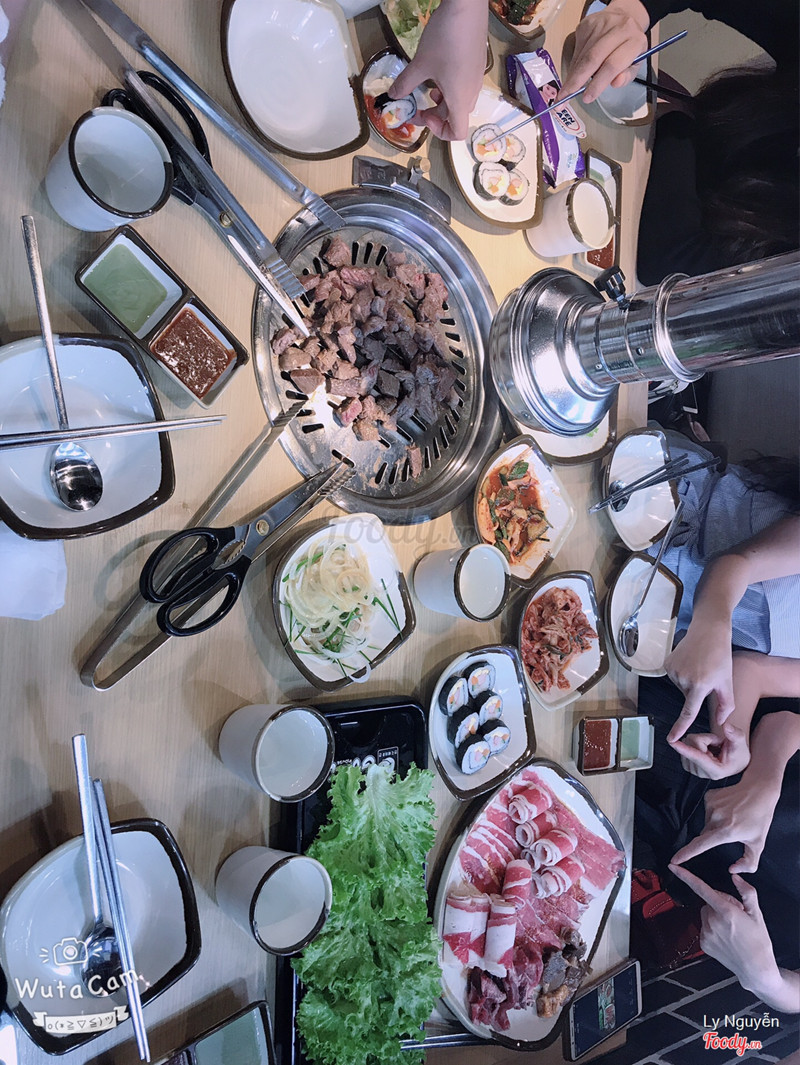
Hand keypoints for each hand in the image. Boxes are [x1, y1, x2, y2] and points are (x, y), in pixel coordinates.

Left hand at [389, 0, 487, 140]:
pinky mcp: (477, 64)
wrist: (467, 7)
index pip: (458, 133)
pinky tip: (439, 71)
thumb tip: (393, 96)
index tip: (424, 117)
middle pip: (456, 117)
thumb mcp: (420, 64)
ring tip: (429, 89)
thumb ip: (405, 84)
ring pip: (460, 102)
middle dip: (436, 116)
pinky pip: (465, 86)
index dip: (440, 132)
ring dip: (443, 102)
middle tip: (417, 107)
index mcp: (460, 99)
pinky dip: (451, 88)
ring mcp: (476, 78)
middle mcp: (471, 92)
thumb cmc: (444, 39)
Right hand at [559, 0, 648, 102]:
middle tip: (564, 98)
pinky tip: (573, 73)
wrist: (624, 18)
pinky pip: (576, 49)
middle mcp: (618, 29)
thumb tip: (615, 82)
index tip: (587, 98)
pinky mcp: (587, 23)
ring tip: (565, 91)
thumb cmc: (628, 48)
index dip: (598, 83)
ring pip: (581, 55)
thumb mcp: (635, 65)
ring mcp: (600, 24)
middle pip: (592, 58)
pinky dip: (573, 65)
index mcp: (635, 42)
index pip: (612, 65)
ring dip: (572, 76)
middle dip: (576, 81)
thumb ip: (626, 76)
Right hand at [665, 622, 734, 742]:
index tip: (671, 739)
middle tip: (707, 673)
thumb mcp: (727, 681)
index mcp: (700, 685)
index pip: (689, 712)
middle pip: (688, 697)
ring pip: (681, 687)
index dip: (680, 727)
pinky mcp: (667, 664)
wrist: (708, 630)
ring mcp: (672, 670)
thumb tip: (720, 722)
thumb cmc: (721, 656)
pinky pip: (675, 677)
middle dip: (697, 691)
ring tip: (699, 665)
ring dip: (690, 681)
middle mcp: (683, 678)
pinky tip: (690, 661)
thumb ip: (725, 705)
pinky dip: (682, 673)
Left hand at [668, 866, 782, 994]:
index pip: (701, 889)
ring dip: (715, 916)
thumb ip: (746, 892)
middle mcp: (713, 922)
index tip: (673, 867)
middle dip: (719, 904)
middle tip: (735, 915)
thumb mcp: (757, 914)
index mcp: (726, 912)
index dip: (685, 876)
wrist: (756, 968)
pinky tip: (725, 936)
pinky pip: (704, 927)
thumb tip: (736, 878)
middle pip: (708, 902)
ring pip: (705, 914)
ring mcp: (707, 934)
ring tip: (731, 928)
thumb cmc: (758, 942)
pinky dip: (712, 928)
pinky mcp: (703, 943)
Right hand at [671, 774, 778, 873]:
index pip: (701, 845)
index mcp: (727, 831)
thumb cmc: (760, 817)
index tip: (673, 860)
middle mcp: (716, 818)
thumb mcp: (758, 843)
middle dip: (714, 836)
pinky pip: (708, 810)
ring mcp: (711, 805)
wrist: (759, 789)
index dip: (686, 854)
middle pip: (705, 834)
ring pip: (707, 823)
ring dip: (715, 824)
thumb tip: (732, 870)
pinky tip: (728, 808)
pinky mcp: (709, 796)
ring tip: (732, 817)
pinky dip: (715, 812)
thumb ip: (748, 862)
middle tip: (732, 830)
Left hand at [672, 722, 750, 779]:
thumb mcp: (740, 742)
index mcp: (715, 771)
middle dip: (705, 738)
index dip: (684, 748)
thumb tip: (726, 726)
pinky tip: (705, 749)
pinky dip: (695, 743)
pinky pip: (685, 744)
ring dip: (701, 740)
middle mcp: (702, 773)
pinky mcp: (688, 765)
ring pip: (688, 742)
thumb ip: (735, 734)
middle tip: (718, 744)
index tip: (672, 742)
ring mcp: (693, 770)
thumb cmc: (738, 753)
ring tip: (713, 748)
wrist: (735, 761)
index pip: (697, 757)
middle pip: (692, 743)